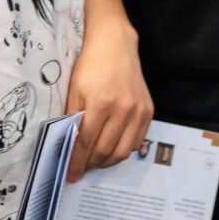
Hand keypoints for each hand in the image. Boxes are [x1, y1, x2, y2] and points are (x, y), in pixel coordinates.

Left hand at [65, 17, 152, 182]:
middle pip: (105, 151)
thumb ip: (73, 120)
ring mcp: (138, 110)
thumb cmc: (90, 66)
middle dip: (90, 165)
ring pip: (123, 151)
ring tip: (95, 161)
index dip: (77, 162)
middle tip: (81, 169)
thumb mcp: (74, 91)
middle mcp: (123, 109)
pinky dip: (123, 150)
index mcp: (101, 103)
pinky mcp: (148, 111)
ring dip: (107, 162)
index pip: (87, 143)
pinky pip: (137, 141)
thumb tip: (70, 149)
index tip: (71, 175)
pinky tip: (112, 147)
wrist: (115, 45)